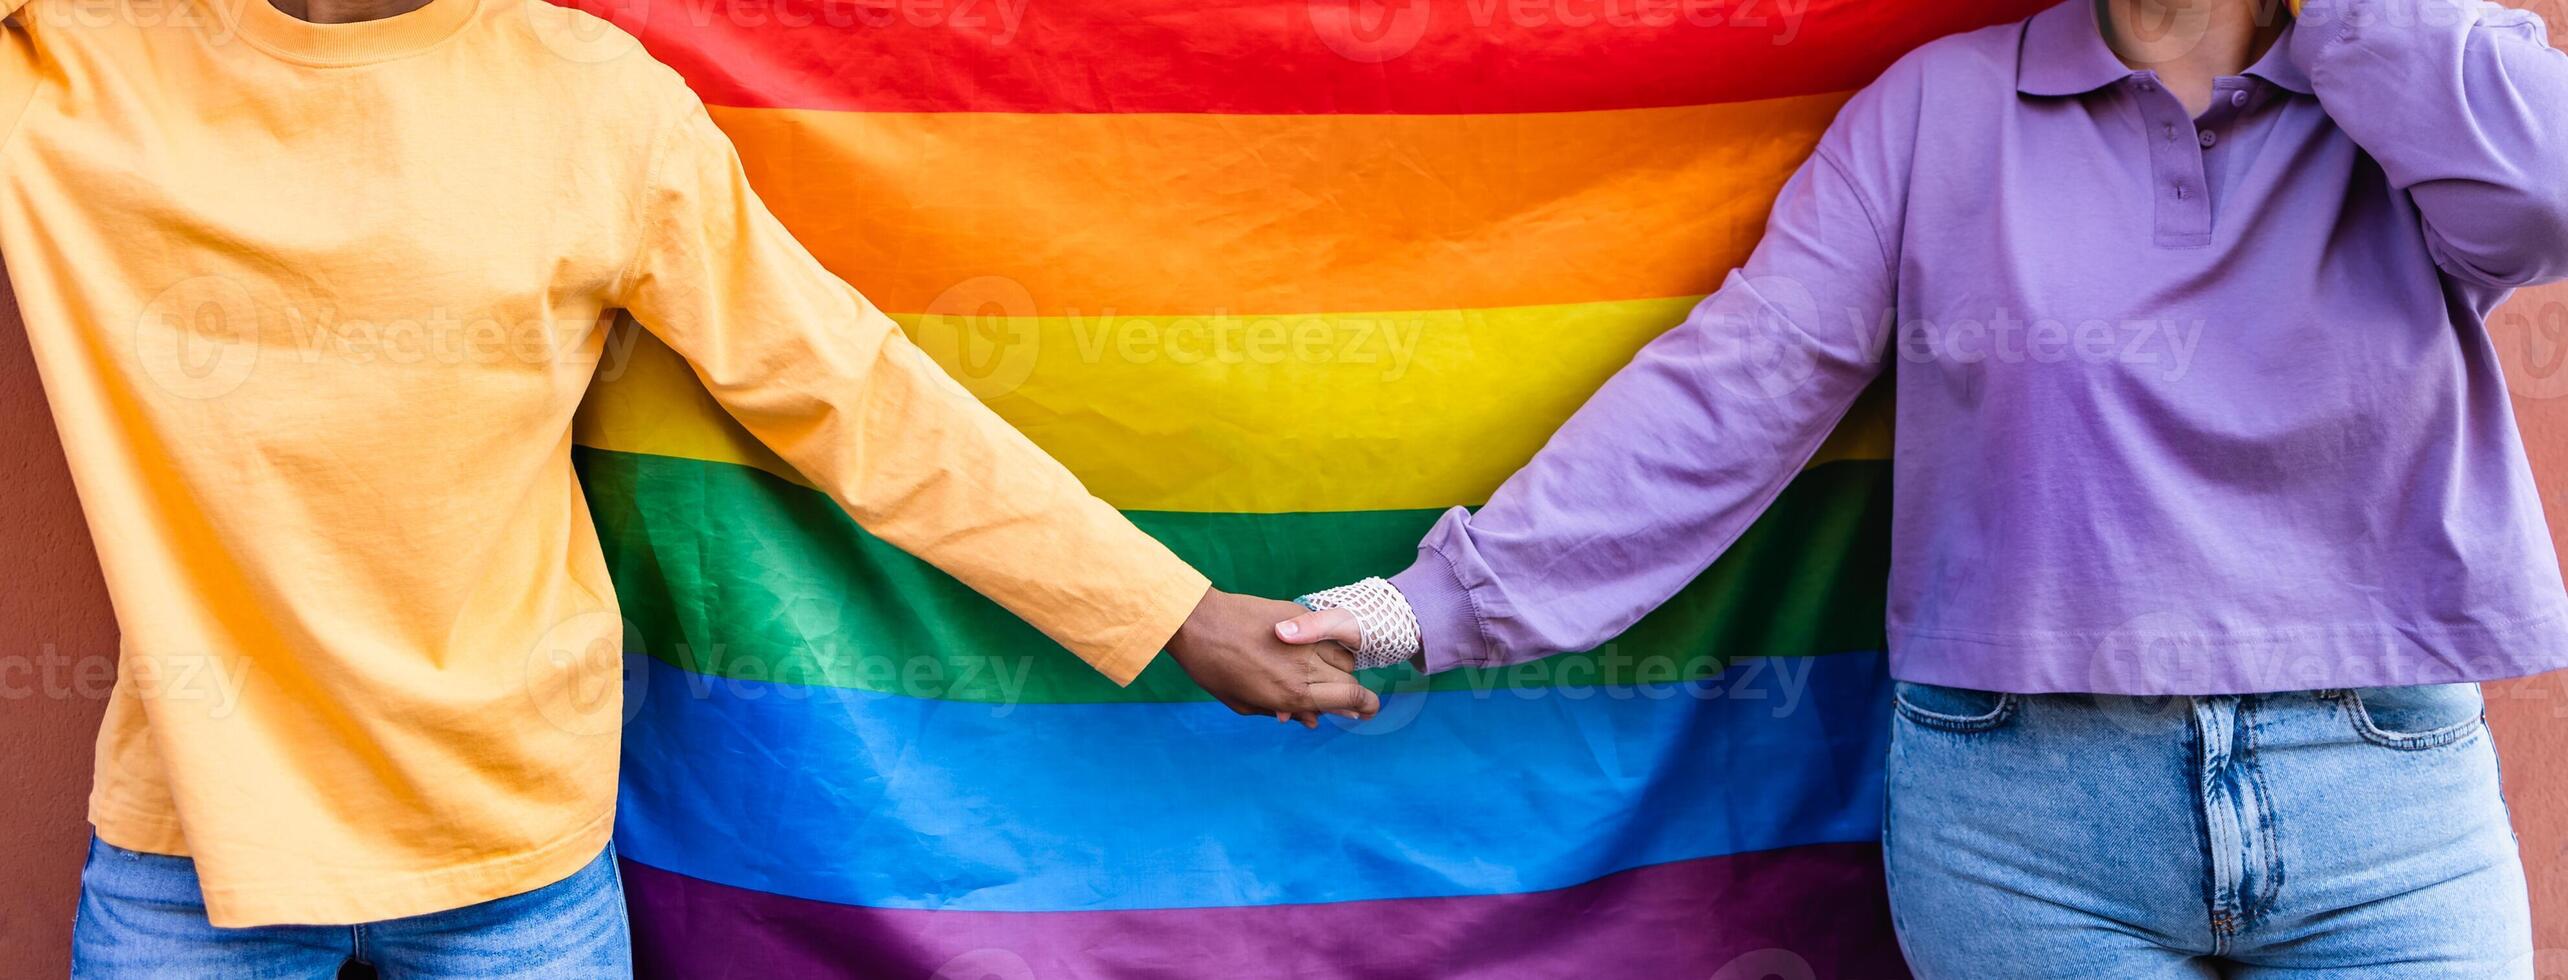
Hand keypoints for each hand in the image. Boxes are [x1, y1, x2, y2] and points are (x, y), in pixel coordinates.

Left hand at [1166, 588, 1379, 727]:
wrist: (1195, 622)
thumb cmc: (1211, 668)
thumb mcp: (1243, 703)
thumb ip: (1281, 711)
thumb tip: (1310, 719)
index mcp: (1292, 693)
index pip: (1350, 698)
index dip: (1365, 706)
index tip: (1363, 711)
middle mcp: (1304, 667)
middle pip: (1351, 681)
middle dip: (1352, 693)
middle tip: (1341, 699)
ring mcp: (1303, 638)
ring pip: (1344, 657)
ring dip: (1339, 670)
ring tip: (1320, 676)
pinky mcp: (1296, 615)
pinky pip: (1326, 634)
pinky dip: (1325, 647)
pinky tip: (1308, 653)